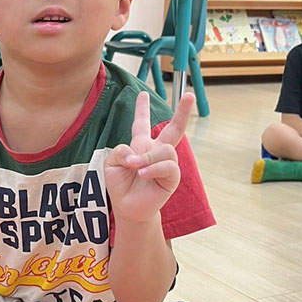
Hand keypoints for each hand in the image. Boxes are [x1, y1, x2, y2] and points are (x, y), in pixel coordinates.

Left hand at [105, 91, 193, 223]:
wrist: (128, 207)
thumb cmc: (120, 185)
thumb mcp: (111, 164)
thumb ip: (119, 151)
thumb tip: (134, 154)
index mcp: (140, 146)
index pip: (142, 124)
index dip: (142, 109)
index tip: (143, 94)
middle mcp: (156, 152)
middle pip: (174, 129)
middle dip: (183, 112)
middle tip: (189, 95)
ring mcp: (166, 164)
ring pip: (166, 150)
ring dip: (148, 157)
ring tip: (136, 168)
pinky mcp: (172, 177)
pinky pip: (168, 166)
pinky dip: (154, 169)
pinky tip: (143, 174)